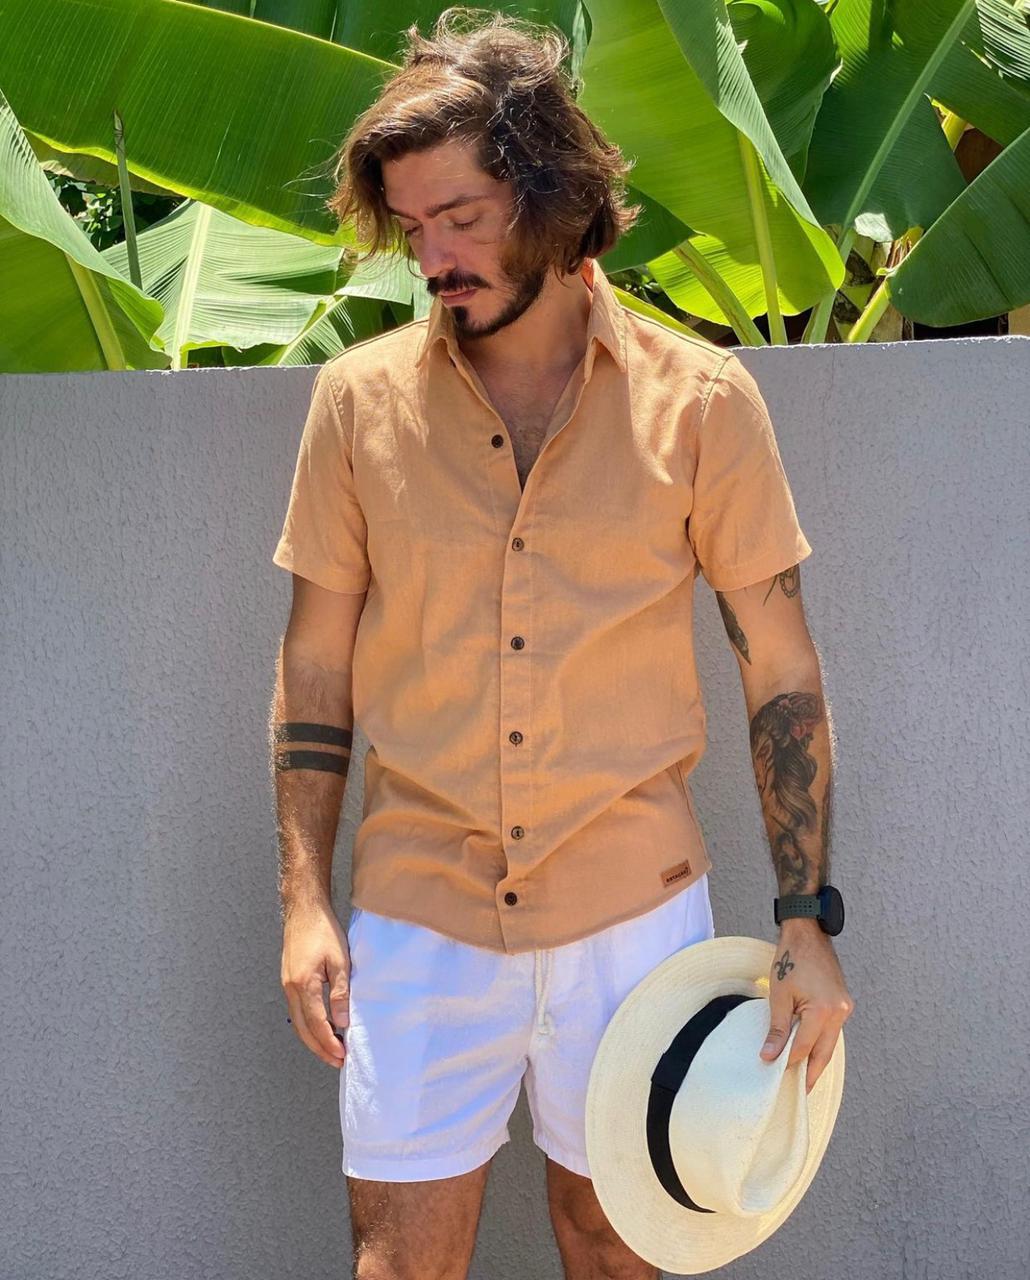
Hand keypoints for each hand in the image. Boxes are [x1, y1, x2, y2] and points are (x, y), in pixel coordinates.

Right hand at [281, 900, 351, 1068]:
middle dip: (320, 1048)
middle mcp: (290, 988)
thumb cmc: (323, 931)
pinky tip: (320, 1027)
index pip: (316, 1024)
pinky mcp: (289, 980)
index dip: (329, 1043)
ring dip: (313, 1039)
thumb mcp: (340, 960)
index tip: (342, 1056)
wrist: (304, 910)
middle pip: (303, 1029)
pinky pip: (296, 1011)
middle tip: (337, 1061)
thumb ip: (340, 992)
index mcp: (303, 984)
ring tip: (331, 1050)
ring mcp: (287, 985)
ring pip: (297, 1022)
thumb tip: (342, 1022)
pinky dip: (307, 1025)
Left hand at [759, 921, 854, 1094]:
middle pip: (824, 1053)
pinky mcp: (843, 1003)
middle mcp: (840, 1013)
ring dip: (816, 1059)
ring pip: (830, 1043)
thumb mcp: (779, 995)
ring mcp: (844, 1008)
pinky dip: (820, 1042)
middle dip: (811, 1073)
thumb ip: (777, 1028)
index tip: (775, 1075)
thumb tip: (769, 1056)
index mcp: (824, 1011)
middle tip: (799, 1093)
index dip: (788, 1061)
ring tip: (803, 1077)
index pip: (804, 1047)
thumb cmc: (790, 960)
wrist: (807, 933)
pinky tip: (810, 1051)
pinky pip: (832, 1030)